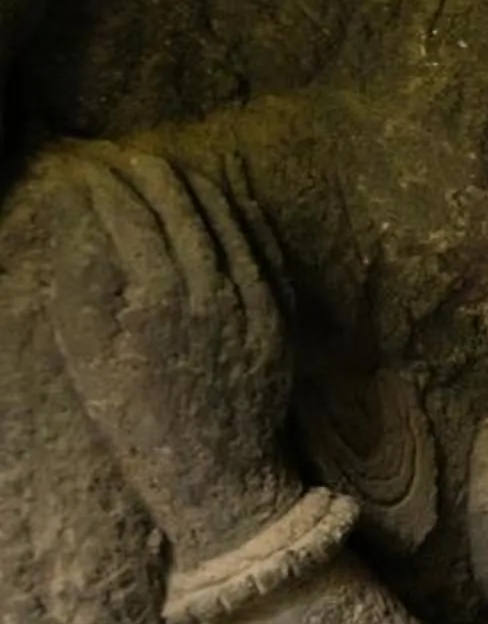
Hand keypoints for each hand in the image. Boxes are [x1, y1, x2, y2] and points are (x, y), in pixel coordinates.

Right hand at [47, 145, 301, 560]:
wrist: (216, 469)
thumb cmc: (137, 418)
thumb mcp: (89, 360)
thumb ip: (81, 285)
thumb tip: (75, 222)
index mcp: (154, 301)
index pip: (126, 218)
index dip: (101, 185)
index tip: (81, 166)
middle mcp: (209, 291)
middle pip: (176, 208)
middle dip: (143, 174)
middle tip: (118, 154)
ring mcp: (251, 298)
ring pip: (222, 219)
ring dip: (190, 185)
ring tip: (160, 165)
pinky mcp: (277, 310)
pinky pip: (260, 247)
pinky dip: (237, 215)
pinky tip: (217, 197)